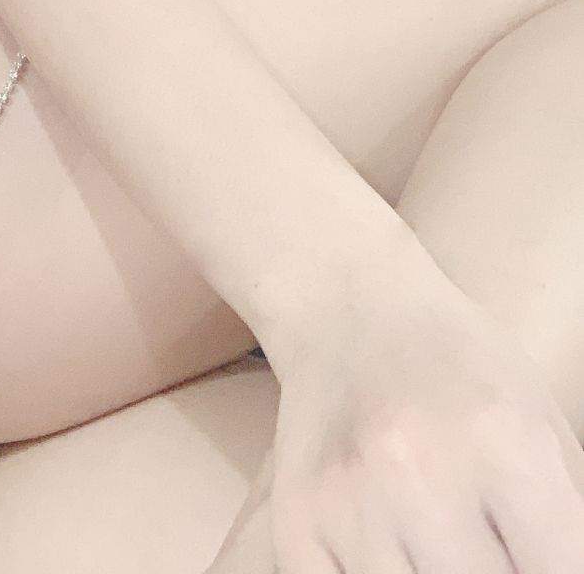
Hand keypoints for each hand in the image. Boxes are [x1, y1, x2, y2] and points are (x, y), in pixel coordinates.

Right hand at [251, 264, 583, 570]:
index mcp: (504, 439)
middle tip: (488, 544)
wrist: (349, 306)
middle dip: (499, 573)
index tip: (540, 555)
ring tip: (440, 543)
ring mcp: (348, 500)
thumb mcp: (543, 422)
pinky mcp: (297, 525)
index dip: (558, 570)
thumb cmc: (463, 366)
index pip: (559, 571)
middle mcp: (420, 468)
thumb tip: (563, 566)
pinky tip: (393, 550)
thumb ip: (569, 518)